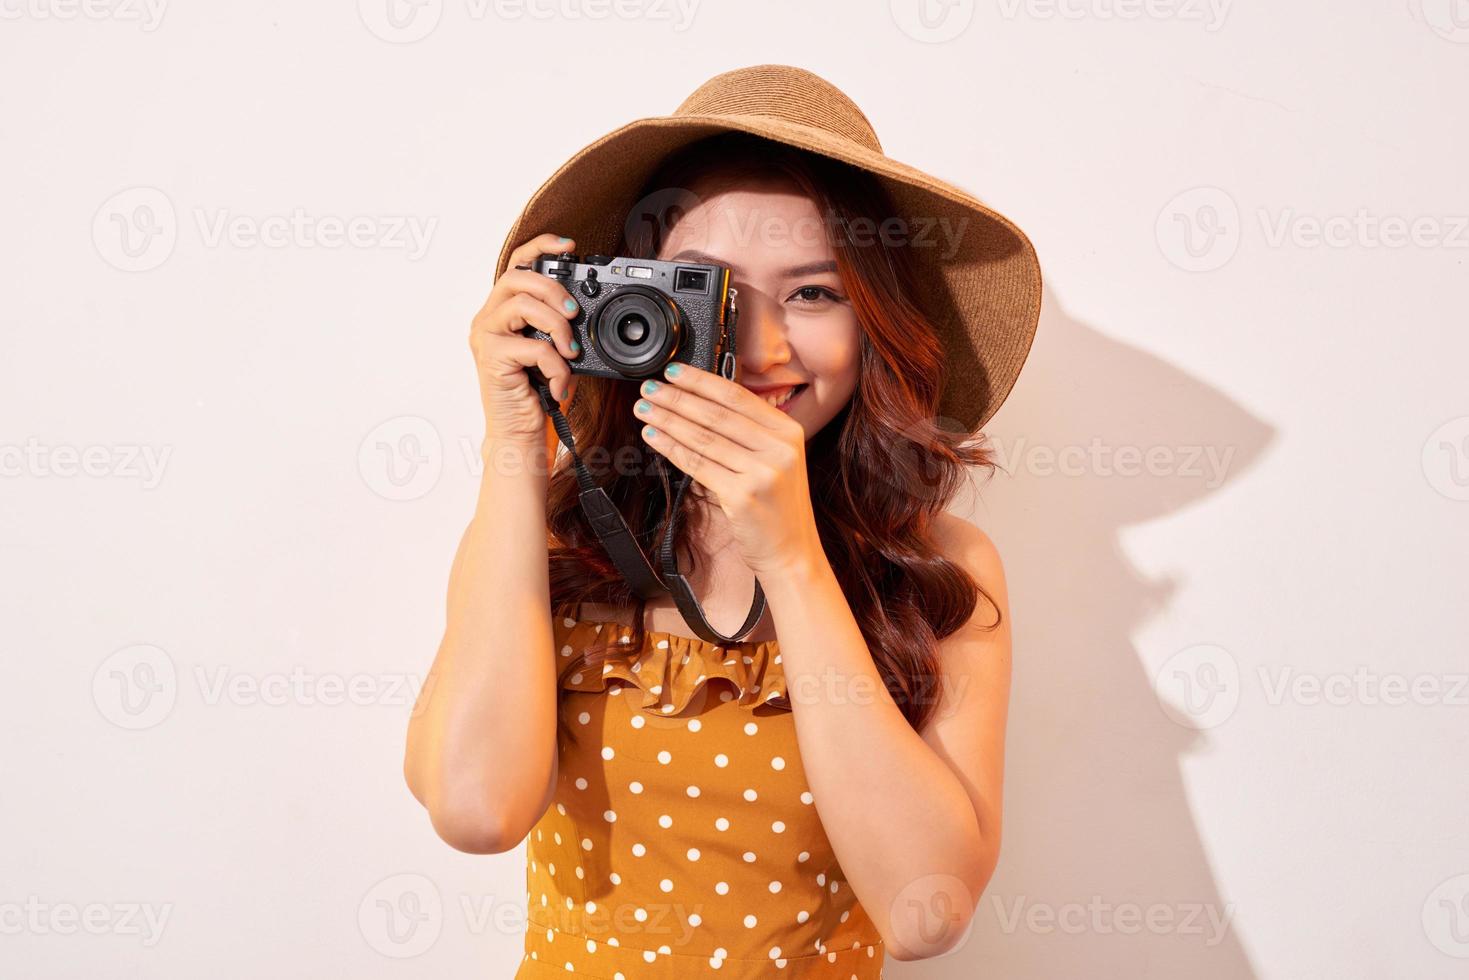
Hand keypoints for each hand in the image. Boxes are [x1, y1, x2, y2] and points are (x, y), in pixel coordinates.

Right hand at [469, 232, 583, 445]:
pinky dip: (556, 366)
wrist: (519, 433)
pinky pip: (532, 347)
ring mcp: (486, 336)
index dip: (540, 246)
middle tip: (574, 313)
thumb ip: (559, 325)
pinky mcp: (491, 358)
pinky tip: (560, 383)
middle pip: (517, 277)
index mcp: (504, 310)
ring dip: (556, 326)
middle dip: (553, 289)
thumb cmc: (536, 392)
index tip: (570, 245)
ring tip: (570, 351)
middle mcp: (489, 318)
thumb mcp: (553, 350)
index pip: (517, 264)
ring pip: (522, 305)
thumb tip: (582, 308)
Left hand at [633, 363, 822, 579]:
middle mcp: (779, 447)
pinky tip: (654, 437)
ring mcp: (762, 471)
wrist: (791, 552)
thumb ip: (750, 433)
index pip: (737, 397)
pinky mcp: (743, 495)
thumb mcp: (776, 461)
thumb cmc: (777, 507)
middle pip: (717, 414)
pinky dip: (672, 448)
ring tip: (645, 409)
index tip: (674, 372)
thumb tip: (701, 402)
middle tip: (649, 387)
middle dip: (678, 398)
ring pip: (704, 437)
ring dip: (668, 419)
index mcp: (788, 431)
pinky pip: (698, 465)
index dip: (702, 381)